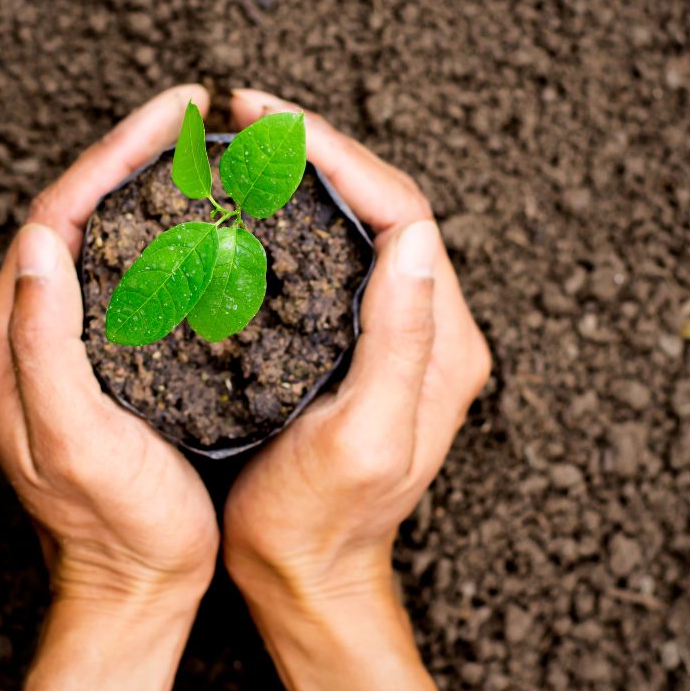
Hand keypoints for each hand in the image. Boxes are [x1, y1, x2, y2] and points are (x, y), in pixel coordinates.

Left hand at [0, 85, 218, 690]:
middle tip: (186, 115)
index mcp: (4, 347)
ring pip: (89, 238)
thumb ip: (42, 345)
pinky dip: (147, 230)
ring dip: (134, 185)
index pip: (51, 221)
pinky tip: (186, 218)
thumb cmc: (116, 526)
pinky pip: (111, 272)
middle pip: (66, 216)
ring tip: (189, 148)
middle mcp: (17, 337)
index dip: (109, 158)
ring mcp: (50, 347)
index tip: (170, 116)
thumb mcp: (74, 441)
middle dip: (124, 155)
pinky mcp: (84, 361)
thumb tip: (37, 242)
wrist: (135, 584)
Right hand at [222, 89, 491, 690]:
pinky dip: (295, 215)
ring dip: (307, 172)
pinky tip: (252, 204)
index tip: (271, 125)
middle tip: (249, 115)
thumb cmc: (323, 521)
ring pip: (358, 222)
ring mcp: (395, 334)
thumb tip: (413, 237)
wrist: (306, 575)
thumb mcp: (364, 438)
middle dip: (319, 148)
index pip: (402, 212)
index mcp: (441, 342)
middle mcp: (428, 328)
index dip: (338, 156)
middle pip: (384, 204)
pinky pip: (335, 255)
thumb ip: (400, 341)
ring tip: (247, 142)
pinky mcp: (357, 344)